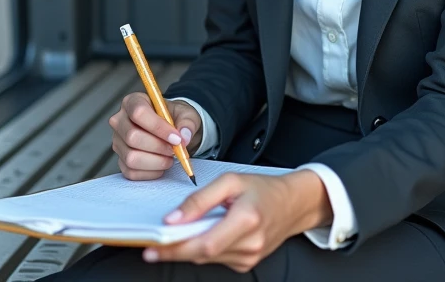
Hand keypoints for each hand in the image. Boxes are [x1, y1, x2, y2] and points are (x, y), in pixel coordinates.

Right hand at [109, 93, 201, 180]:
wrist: (171, 131)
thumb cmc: (175, 118)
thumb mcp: (186, 114)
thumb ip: (187, 123)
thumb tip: (184, 137)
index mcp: (133, 102)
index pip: (139, 113)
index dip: (158, 127)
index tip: (176, 138)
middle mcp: (119, 121)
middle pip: (132, 137)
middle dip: (158, 147)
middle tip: (175, 149)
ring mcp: (117, 141)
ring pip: (131, 157)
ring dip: (156, 161)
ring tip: (170, 157)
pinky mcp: (120, 160)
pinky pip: (132, 172)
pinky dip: (151, 172)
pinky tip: (162, 164)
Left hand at [144, 170, 332, 271]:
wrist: (293, 204)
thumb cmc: (262, 189)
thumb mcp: (230, 181)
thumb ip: (200, 200)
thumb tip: (174, 219)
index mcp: (247, 219)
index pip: (205, 243)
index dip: (177, 248)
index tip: (154, 247)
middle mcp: (250, 243)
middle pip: (203, 254)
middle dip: (175, 251)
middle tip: (152, 247)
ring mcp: (250, 257)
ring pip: (208, 258)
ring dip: (189, 249)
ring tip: (174, 238)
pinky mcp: (247, 263)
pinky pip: (217, 258)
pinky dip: (205, 249)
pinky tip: (201, 237)